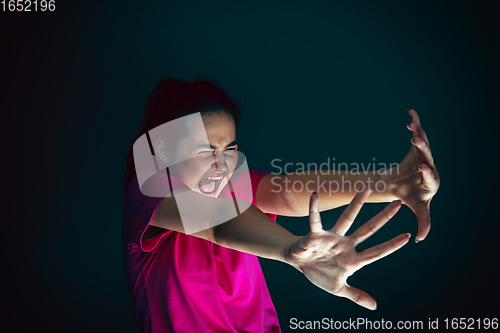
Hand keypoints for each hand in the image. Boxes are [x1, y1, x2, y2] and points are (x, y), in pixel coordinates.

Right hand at [285, 186, 409, 309]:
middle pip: (368, 229)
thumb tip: (374, 307)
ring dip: (356, 203)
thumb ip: (356, 295)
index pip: (376, 251)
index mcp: (353, 258)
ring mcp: (332, 237)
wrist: (299, 263)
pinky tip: (315, 195)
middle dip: (383, 217)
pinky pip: (315, 220)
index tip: (408, 236)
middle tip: (398, 203)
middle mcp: (346, 244)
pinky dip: (314, 208)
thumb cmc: (320, 273)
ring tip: (367, 187)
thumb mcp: (338, 288)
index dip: (391, 245)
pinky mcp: (315, 234)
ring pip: (347, 218)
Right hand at [389, 109, 439, 241]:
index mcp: (432, 181)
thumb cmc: (413, 197)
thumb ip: (423, 222)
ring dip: (418, 133)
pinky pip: (418, 133)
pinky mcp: (418, 147)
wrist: (408, 185)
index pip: (431, 175)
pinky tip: (411, 112)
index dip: (427, 170)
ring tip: (411, 126)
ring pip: (423, 142)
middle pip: (428, 155)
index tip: (422, 167)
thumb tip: (420, 240)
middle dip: (423, 148)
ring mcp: (424, 154)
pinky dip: (415, 122)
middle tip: (416, 141)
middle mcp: (430, 165)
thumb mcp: (419, 209)